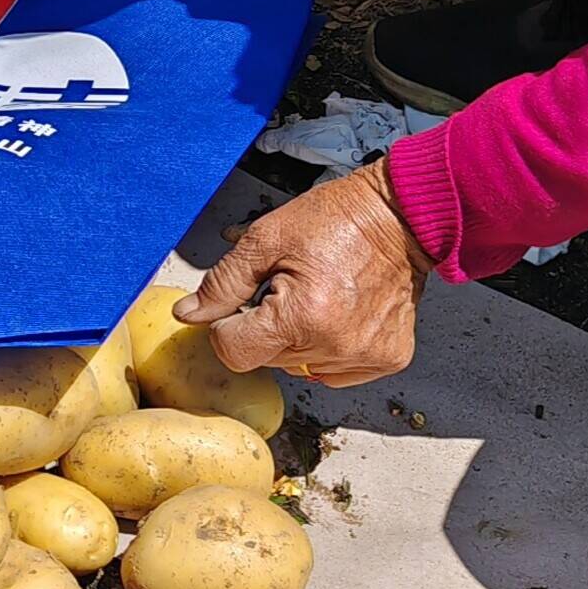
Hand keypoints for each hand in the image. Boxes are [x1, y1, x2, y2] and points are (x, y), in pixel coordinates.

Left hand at [175, 161, 432, 384]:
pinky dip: (328, 348)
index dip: (227, 326)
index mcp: (302, 316)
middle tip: (285, 288)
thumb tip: (188, 315)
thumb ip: (222, 283)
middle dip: (264, 327)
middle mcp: (335, 345)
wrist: (400, 216)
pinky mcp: (386, 359)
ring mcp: (364, 357)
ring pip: (298, 367)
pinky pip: (335, 372)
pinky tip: (337, 314)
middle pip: (265, 359)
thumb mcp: (265, 239)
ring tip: (316, 297)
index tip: (243, 302)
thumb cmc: (335, 220)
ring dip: (296, 339)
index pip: (234, 352)